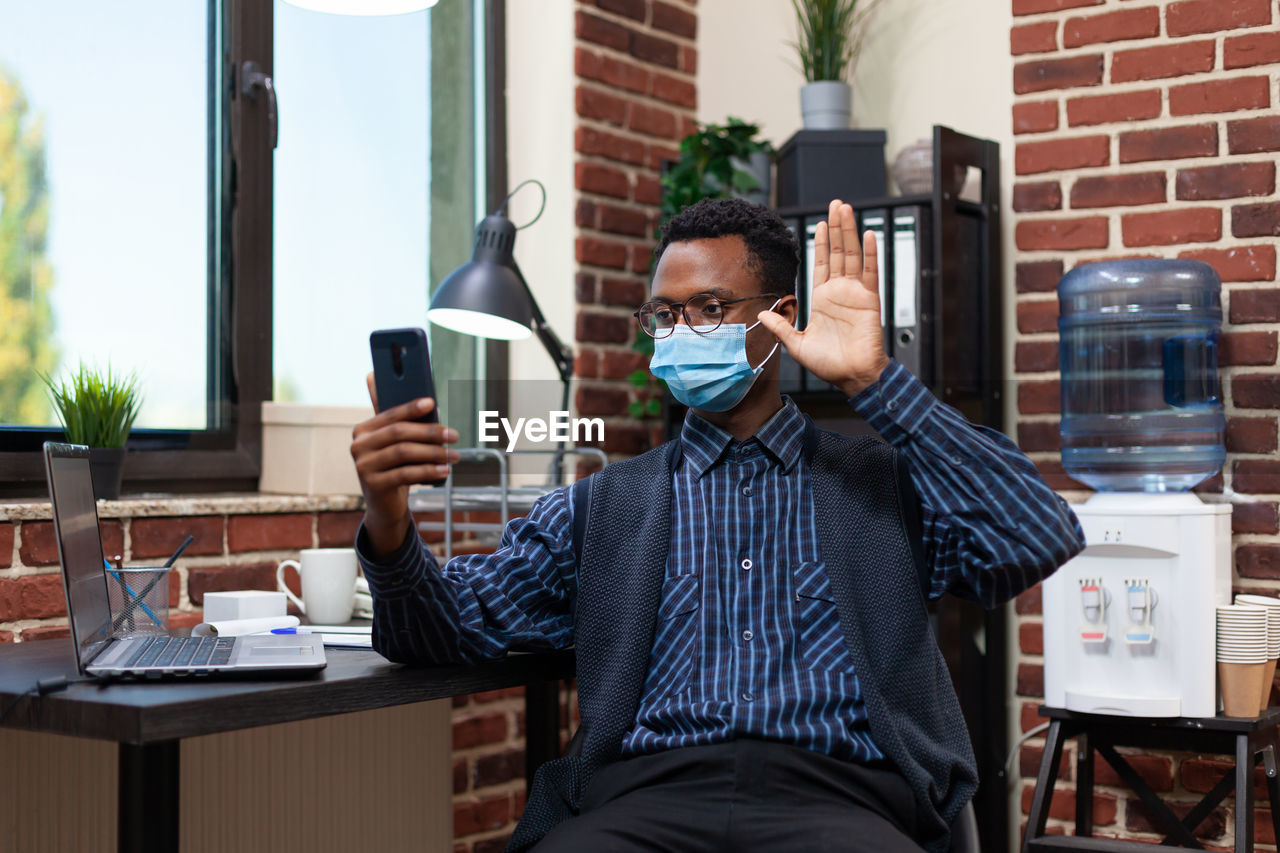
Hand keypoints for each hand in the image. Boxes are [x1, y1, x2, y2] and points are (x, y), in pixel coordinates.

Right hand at [350, 372, 458, 557]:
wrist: (385, 504)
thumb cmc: (396, 467)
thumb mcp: (399, 445)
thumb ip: (407, 423)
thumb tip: (432, 405)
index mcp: (363, 430)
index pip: (390, 414)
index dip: (410, 407)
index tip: (431, 403)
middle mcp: (358, 446)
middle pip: (399, 432)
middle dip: (430, 432)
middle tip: (454, 435)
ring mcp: (363, 466)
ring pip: (404, 452)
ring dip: (434, 452)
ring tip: (454, 455)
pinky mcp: (373, 485)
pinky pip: (405, 474)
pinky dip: (428, 471)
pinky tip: (445, 470)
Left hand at [756, 199, 889, 396]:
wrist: (852, 376)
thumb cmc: (828, 365)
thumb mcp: (796, 344)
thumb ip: (781, 327)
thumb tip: (761, 314)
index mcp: (822, 298)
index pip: (822, 263)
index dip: (821, 243)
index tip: (820, 223)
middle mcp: (839, 291)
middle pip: (838, 252)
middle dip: (836, 228)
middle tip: (836, 204)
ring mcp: (855, 293)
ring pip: (853, 255)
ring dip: (850, 231)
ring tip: (846, 209)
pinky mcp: (870, 300)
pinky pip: (871, 272)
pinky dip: (870, 253)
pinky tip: (868, 234)